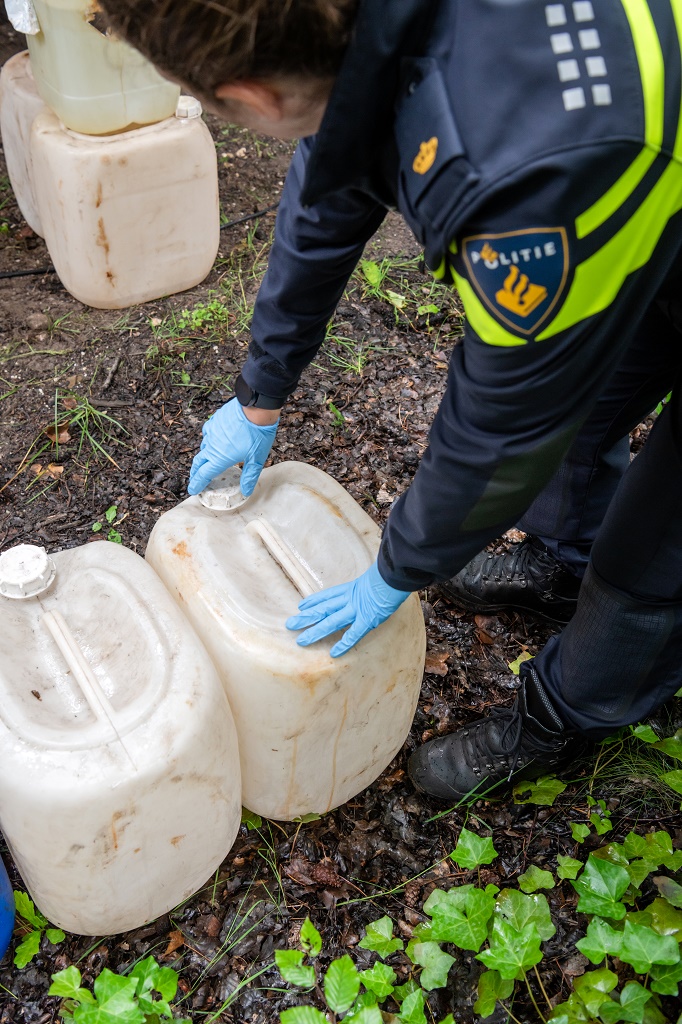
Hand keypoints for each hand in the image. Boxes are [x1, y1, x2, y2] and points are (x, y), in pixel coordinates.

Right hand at [188, 398, 278, 496]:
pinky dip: (209, 440)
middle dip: (195, 473)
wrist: (255, 408)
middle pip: (198, 462)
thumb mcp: (256, 459)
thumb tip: (245, 492)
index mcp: (220, 458)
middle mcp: (212, 446)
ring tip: (208, 460)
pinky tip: (215, 440)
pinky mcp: (214, 421)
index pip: (204, 475)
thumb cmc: (258, 435)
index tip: (192, 491)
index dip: (197, 484)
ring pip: (204, 447)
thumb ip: (249, 477)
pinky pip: (208, 433)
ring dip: (204, 456)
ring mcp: (212, 432)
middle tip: (195, 479)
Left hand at [286, 561, 410, 656]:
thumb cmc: (390, 572)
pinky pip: (353, 634)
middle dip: (306, 618)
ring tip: (301, 640)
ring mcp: (357, 609)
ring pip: (331, 622)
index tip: (301, 606)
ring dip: (315, 632)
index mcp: (352, 588)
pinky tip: (334, 653)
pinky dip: (343, 643)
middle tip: (289, 625)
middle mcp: (350, 599)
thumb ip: (370, 582)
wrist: (396, 573)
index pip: (328, 595)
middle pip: (323, 609)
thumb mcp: (375, 575)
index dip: (313, 601)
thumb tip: (375, 581)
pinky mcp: (368, 619)